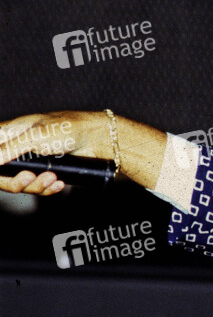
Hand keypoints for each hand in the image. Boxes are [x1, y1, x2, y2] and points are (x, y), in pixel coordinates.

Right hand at [0, 110, 167, 193]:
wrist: (99, 138)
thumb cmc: (68, 128)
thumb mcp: (36, 136)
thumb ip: (11, 148)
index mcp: (9, 134)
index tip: (4, 174)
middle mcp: (18, 149)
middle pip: (4, 176)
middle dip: (17, 182)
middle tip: (30, 178)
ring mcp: (33, 162)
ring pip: (23, 184)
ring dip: (37, 186)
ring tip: (53, 178)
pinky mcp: (48, 172)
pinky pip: (40, 188)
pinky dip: (48, 189)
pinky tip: (59, 184)